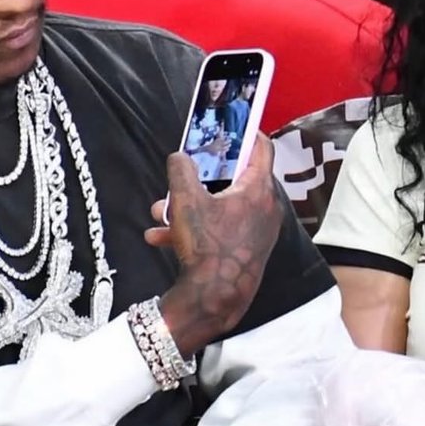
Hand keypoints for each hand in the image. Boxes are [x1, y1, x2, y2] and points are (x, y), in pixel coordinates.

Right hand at [145, 134, 283, 353]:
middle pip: (232, 181)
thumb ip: (180, 171)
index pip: (262, 148)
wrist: (216, 298)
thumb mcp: (185, 201)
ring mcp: (258, 231)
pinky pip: (220, 231)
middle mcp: (265, 208)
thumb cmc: (208, 246)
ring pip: (220, 209)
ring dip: (188, 209)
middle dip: (198, 180)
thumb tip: (179, 156)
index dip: (248, 133)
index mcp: (258, 189)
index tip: (233, 126)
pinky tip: (161, 239)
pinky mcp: (248, 250)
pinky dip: (196, 231)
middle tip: (179, 179)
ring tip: (159, 215)